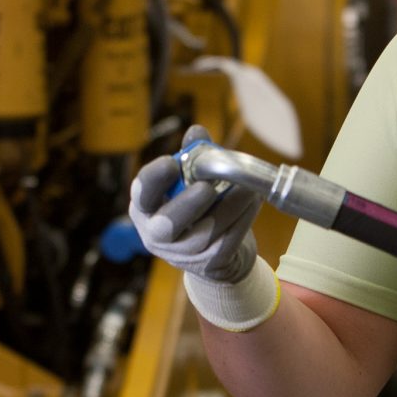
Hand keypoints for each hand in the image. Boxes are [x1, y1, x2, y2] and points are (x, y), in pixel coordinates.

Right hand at [128, 126, 259, 282]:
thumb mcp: (190, 182)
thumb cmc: (199, 209)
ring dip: (229, 208)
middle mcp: (157, 233)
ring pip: (204, 234)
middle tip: (207, 187)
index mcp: (147, 207)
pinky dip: (243, 220)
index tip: (171, 163)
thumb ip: (192, 156)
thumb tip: (196, 131)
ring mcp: (182, 254)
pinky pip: (227, 242)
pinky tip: (254, 202)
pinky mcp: (209, 265)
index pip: (142, 193)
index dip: (154, 179)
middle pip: (165, 225)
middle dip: (187, 204)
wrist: (216, 255)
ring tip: (248, 188)